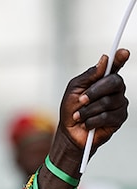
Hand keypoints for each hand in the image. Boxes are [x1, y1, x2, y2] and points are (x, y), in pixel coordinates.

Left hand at [51, 48, 129, 166]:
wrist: (69, 132)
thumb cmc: (71, 110)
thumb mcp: (74, 90)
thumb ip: (89, 76)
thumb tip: (104, 60)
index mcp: (103, 80)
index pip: (115, 66)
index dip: (120, 59)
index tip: (123, 52)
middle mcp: (115, 89)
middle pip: (114, 82)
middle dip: (94, 92)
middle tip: (81, 100)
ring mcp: (119, 103)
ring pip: (107, 101)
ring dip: (87, 110)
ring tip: (79, 116)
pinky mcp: (119, 118)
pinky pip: (107, 116)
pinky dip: (91, 121)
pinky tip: (87, 124)